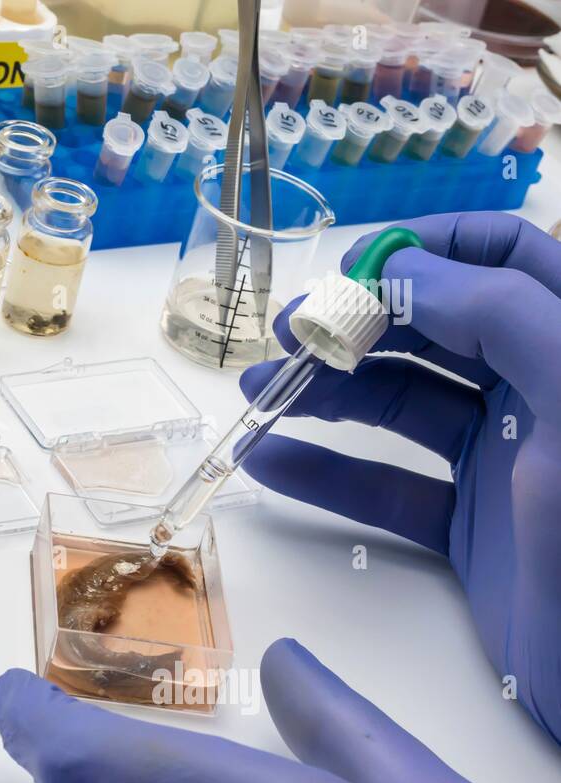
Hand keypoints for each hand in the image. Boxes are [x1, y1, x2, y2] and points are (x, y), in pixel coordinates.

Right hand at [238, 211, 560, 744]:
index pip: (503, 256)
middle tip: (284, 336)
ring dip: (325, 391)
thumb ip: (505, 316)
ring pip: (399, 404)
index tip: (348, 272)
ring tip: (257, 393)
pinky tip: (271, 462)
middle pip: (434, 327)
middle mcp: (539, 391)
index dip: (425, 249)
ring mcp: (501, 460)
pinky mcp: (468, 526)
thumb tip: (402, 271)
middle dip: (355, 322)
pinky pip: (385, 486)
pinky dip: (326, 473)